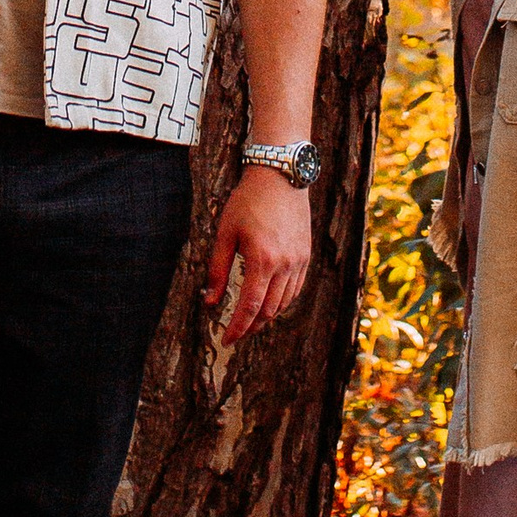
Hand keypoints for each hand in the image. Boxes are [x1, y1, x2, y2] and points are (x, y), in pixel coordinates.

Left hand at [204, 167, 313, 340]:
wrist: (280, 176)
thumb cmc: (248, 201)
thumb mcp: (225, 234)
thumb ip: (218, 270)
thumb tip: (211, 302)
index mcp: (262, 260)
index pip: (249, 307)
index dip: (237, 328)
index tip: (226, 340)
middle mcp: (284, 265)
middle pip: (268, 310)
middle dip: (251, 327)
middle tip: (236, 333)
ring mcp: (299, 260)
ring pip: (284, 302)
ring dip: (266, 316)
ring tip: (250, 320)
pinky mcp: (305, 254)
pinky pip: (295, 289)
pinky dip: (282, 301)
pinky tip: (269, 302)